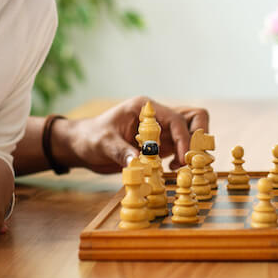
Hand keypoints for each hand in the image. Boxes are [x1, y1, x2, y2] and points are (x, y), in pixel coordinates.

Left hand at [58, 96, 209, 172]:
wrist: (82, 146)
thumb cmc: (90, 138)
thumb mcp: (103, 143)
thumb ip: (121, 151)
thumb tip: (138, 163)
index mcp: (145, 108)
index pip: (175, 118)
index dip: (183, 138)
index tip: (182, 159)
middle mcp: (157, 117)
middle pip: (194, 118)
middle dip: (196, 139)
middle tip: (187, 161)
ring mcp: (160, 131)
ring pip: (191, 133)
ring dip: (191, 150)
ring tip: (180, 167)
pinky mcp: (159, 145)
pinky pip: (181, 149)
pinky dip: (183, 159)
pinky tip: (170, 170)